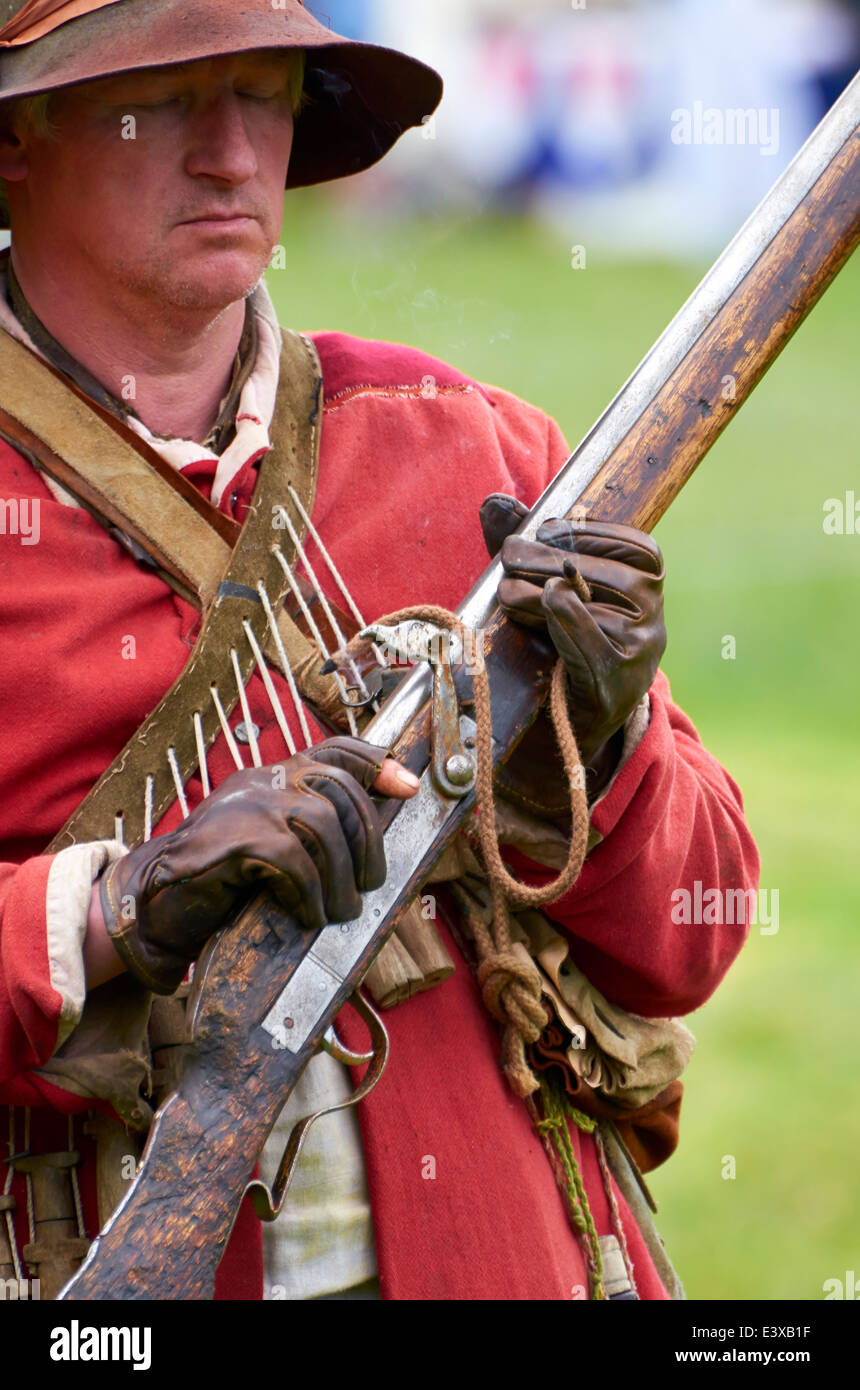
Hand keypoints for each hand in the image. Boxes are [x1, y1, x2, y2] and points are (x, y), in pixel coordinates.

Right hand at [95, 738, 417, 992]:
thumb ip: (308, 833)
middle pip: (339, 789)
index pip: (334, 750)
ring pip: (321, 824)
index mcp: (273, 777)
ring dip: (340, 875)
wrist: (156, 904)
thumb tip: (369, 849)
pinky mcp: (234, 839)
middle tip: (367, 885)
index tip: (407, 787)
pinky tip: (306, 913)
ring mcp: (247, 805)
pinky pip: (293, 859)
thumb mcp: (271, 846)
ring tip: (337, 911)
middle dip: (366, 840)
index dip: (377, 763)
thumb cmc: (221, 881)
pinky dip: (309, 892)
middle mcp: (262, 780)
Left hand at [481, 494, 665, 771]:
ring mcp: (639, 656)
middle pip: (612, 576)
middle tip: (510, 555)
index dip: (595, 534)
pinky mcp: (615, 685)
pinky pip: (592, 641)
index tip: (549, 529)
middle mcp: (654, 623)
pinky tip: (544, 604)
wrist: (571, 731)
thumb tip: (496, 504)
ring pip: (596, 608)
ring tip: (508, 590)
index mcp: (650, 595)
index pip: (642, 550)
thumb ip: (531, 551)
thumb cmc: (562, 651)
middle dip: (553, 560)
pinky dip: (565, 618)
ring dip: (543, 592)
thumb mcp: (552, 597)